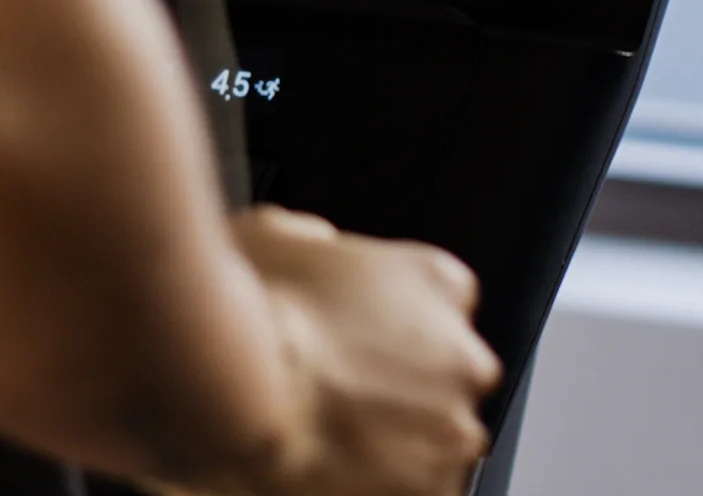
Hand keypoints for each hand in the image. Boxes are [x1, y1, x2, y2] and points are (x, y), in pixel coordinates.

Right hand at [200, 207, 498, 495]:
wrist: (239, 392)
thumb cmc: (256, 314)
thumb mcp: (278, 234)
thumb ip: (318, 241)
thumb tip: (316, 246)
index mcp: (440, 282)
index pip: (441, 302)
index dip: (392, 321)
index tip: (359, 336)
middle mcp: (463, 357)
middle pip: (446, 371)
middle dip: (402, 381)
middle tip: (340, 386)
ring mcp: (452, 428)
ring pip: (436, 433)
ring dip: (397, 434)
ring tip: (332, 428)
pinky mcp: (434, 488)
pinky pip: (419, 483)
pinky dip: (386, 478)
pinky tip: (338, 460)